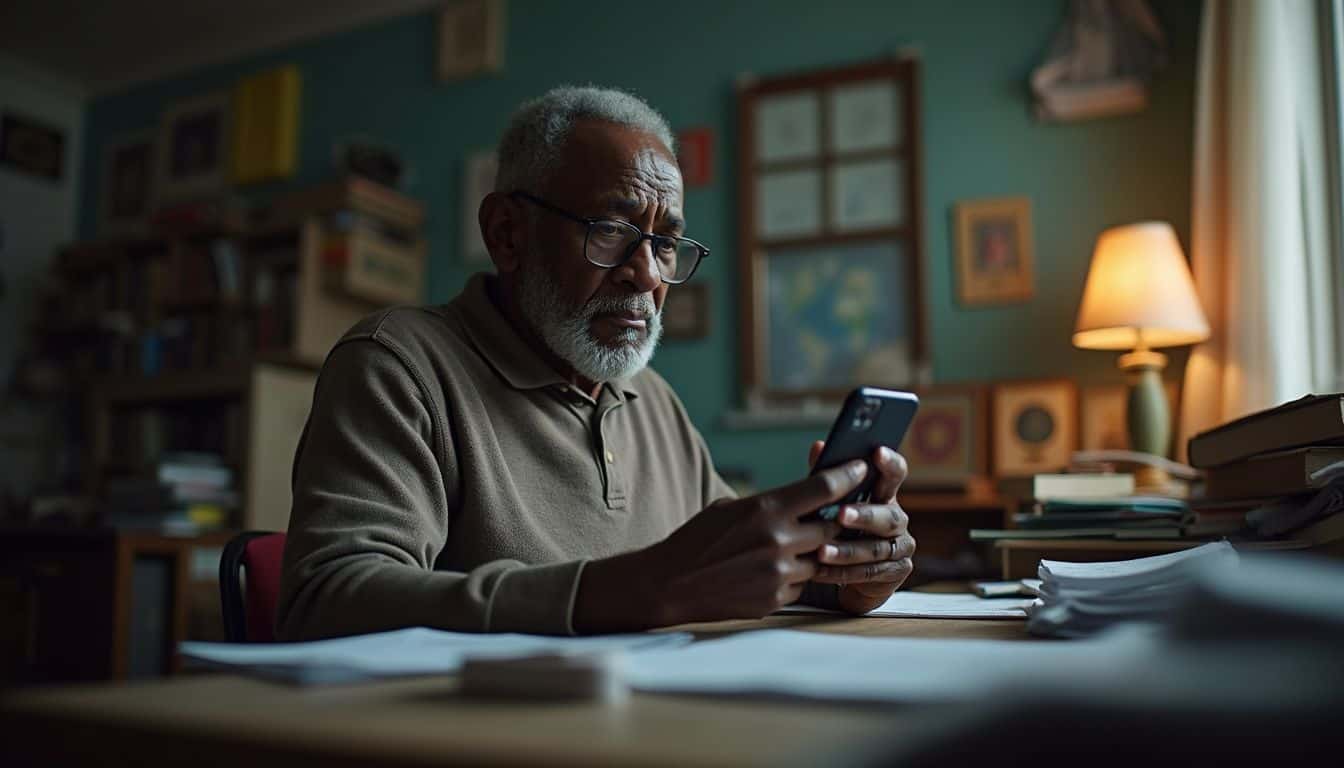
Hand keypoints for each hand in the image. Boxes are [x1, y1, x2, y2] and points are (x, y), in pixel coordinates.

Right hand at [572, 460, 867, 631]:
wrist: (670, 583)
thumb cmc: (697, 540)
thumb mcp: (730, 508)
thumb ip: (769, 504)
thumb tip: (803, 497)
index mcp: (766, 509)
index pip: (823, 487)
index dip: (849, 474)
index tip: (862, 466)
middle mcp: (779, 541)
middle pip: (834, 525)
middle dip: (841, 517)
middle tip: (846, 510)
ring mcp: (780, 573)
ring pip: (821, 559)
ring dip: (817, 551)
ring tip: (799, 545)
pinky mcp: (776, 599)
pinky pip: (802, 585)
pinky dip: (795, 577)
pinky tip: (774, 571)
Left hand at [808, 441, 914, 613]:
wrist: (842, 575)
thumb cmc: (836, 530)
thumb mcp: (828, 504)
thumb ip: (827, 478)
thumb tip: (819, 446)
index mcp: (884, 495)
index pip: (895, 474)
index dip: (889, 463)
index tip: (877, 452)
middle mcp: (897, 519)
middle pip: (888, 516)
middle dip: (863, 516)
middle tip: (840, 514)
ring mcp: (900, 547)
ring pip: (876, 548)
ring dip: (846, 550)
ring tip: (821, 551)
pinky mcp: (896, 572)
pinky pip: (870, 573)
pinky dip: (843, 572)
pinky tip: (821, 571)